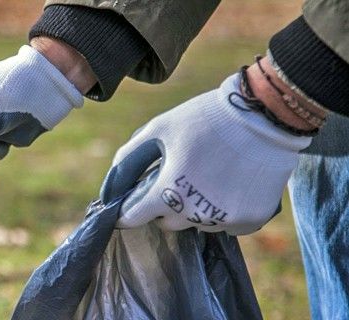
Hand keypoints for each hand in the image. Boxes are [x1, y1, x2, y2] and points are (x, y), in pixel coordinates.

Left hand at [100, 73, 311, 234]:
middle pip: (168, 222)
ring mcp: (225, 218)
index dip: (128, 211)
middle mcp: (195, 211)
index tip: (129, 206)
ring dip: (196, 208)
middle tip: (177, 180)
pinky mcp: (250, 220)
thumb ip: (131, 155)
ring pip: (198, 224)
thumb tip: (114, 180)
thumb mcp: (160, 127)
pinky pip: (227, 226)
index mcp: (168, 189)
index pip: (133, 217)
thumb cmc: (206, 117)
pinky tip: (230, 185)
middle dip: (165, 206)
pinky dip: (225, 212)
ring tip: (208, 177)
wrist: (264, 114)